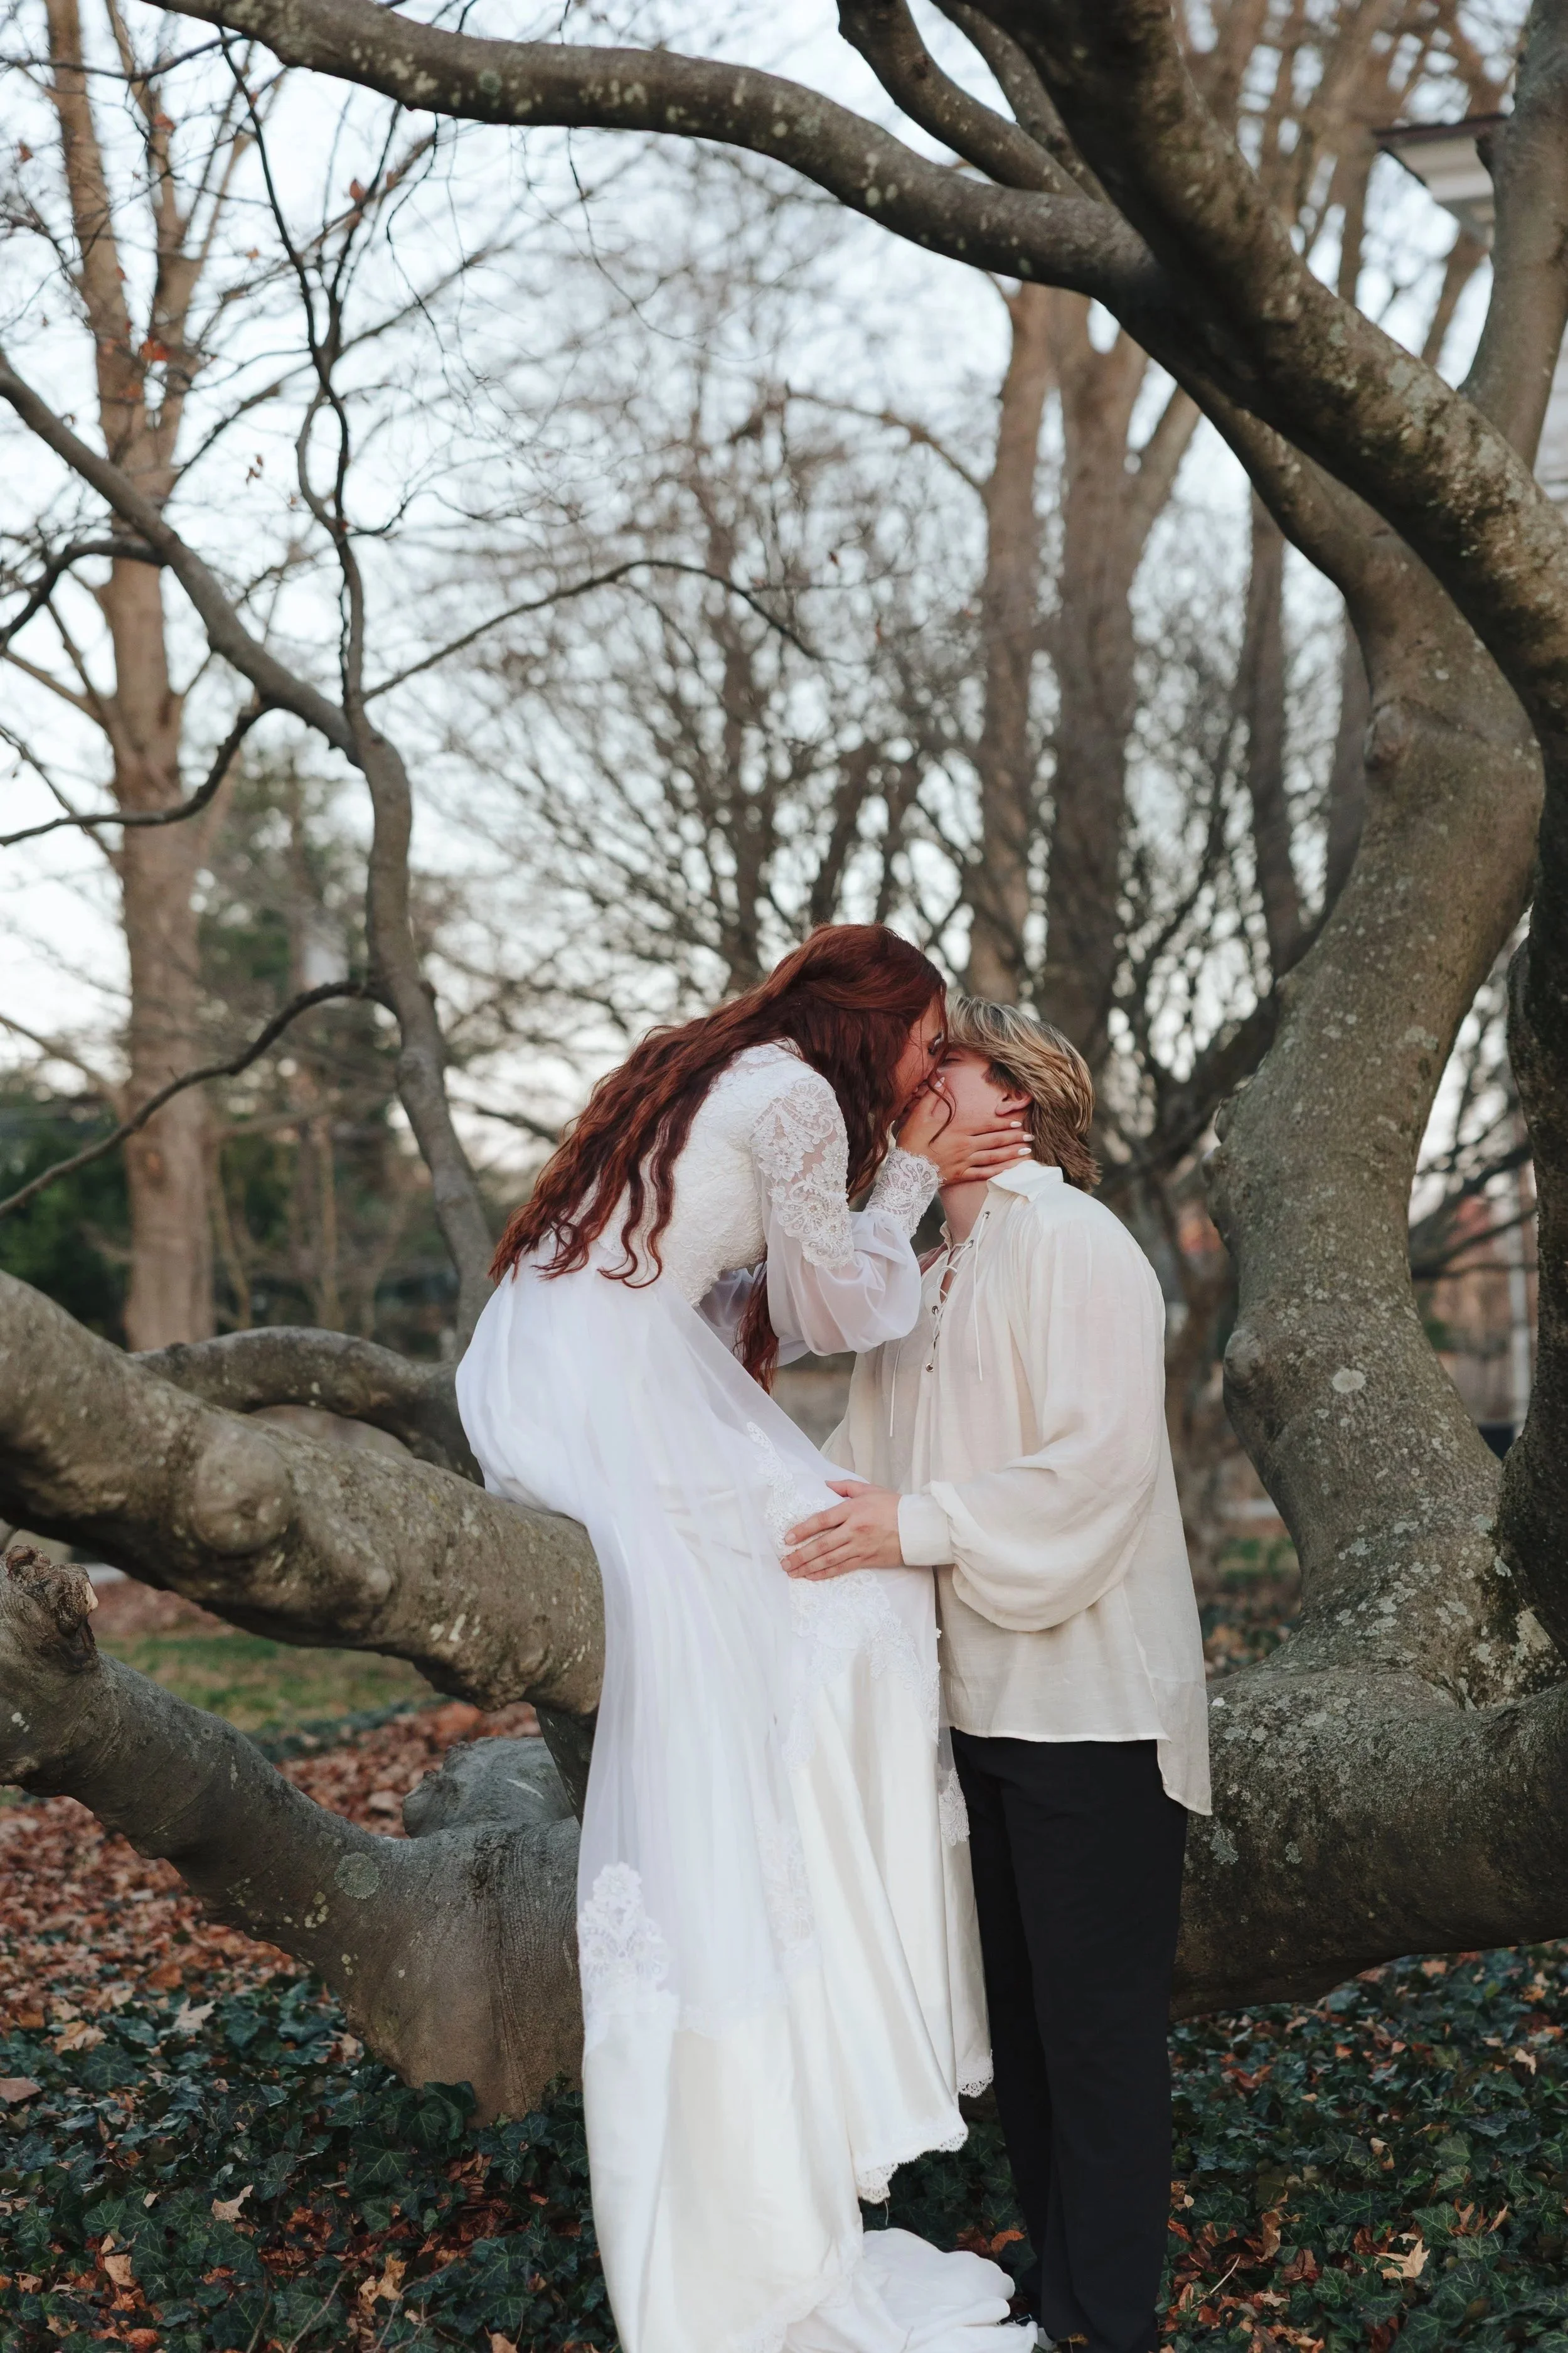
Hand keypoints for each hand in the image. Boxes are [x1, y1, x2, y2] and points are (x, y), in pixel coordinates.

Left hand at [783, 1480, 904, 1578]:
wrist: (918, 1526)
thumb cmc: (894, 1505)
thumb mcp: (870, 1489)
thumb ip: (845, 1486)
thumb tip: (824, 1485)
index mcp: (853, 1510)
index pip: (822, 1520)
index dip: (803, 1529)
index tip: (788, 1538)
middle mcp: (854, 1530)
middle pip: (822, 1544)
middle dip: (800, 1555)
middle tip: (784, 1562)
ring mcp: (861, 1547)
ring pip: (830, 1560)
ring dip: (809, 1567)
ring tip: (793, 1572)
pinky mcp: (868, 1560)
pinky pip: (843, 1568)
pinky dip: (826, 1573)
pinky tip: (813, 1576)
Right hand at [898, 1082, 1030, 1186]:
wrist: (906, 1171)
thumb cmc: (912, 1142)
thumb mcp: (918, 1116)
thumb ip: (932, 1097)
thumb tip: (941, 1078)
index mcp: (958, 1130)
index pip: (986, 1124)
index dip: (1003, 1123)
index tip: (1017, 1121)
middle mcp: (966, 1146)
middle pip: (995, 1140)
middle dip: (1014, 1137)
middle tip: (1031, 1135)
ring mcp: (965, 1162)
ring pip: (993, 1156)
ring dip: (1011, 1153)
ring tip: (1026, 1151)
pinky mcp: (961, 1175)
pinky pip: (984, 1173)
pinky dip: (998, 1171)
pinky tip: (1009, 1169)